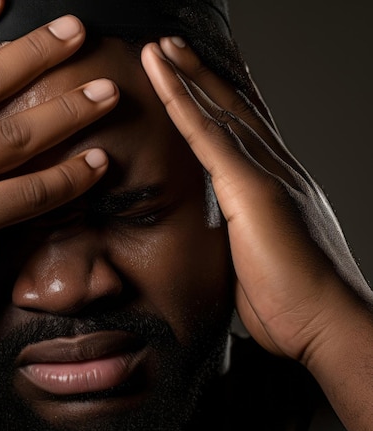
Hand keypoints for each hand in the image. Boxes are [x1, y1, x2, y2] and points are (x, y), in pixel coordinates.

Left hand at [141, 37, 371, 362]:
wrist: (328, 324)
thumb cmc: (294, 303)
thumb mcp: (258, 261)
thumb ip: (241, 238)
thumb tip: (224, 241)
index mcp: (277, 185)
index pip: (246, 130)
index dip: (222, 98)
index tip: (199, 73)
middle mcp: (276, 169)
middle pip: (233, 109)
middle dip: (201, 74)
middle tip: (173, 47)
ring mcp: (267, 174)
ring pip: (219, 112)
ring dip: (187, 76)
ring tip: (160, 48)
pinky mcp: (253, 189)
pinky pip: (209, 136)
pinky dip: (183, 102)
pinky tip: (163, 75)